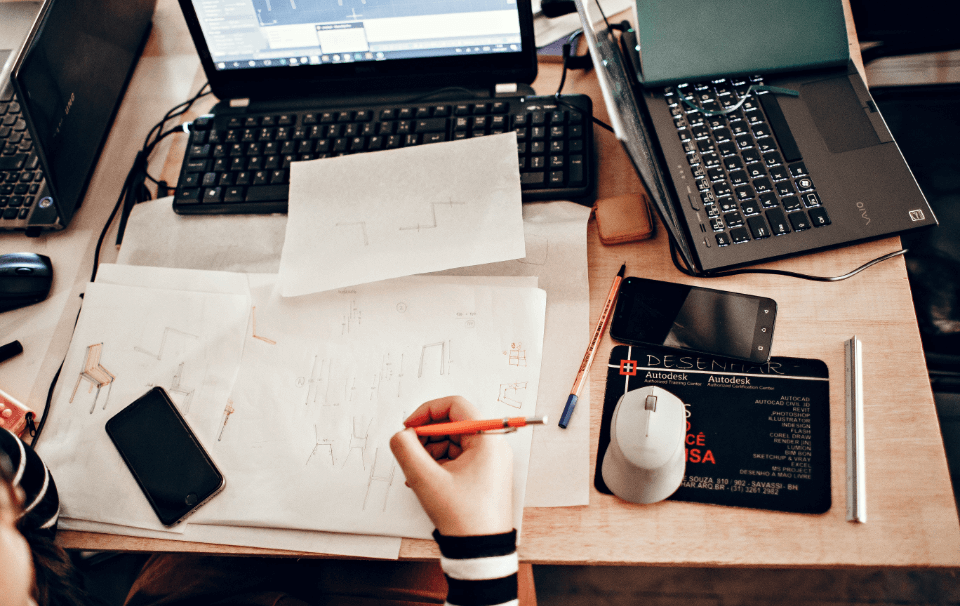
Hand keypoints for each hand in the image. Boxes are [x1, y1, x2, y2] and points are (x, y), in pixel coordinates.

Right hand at [389, 396, 513, 536]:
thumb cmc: (463, 517)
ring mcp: (489, 461)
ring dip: (430, 452)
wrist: (481, 550)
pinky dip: (438, 464)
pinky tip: (424, 480)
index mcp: (487, 439)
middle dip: (426, 435)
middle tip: (409, 452)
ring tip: (416, 473)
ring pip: (452, 442)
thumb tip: (400, 435)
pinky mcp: (484, 475)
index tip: (409, 426)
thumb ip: (406, 450)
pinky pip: (457, 458)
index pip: (456, 405)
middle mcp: (492, 446)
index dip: (427, 411)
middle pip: (453, 424)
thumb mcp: (426, 480)